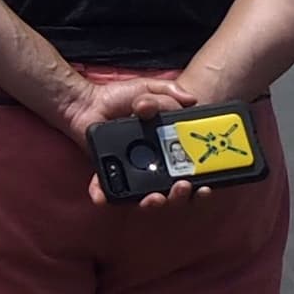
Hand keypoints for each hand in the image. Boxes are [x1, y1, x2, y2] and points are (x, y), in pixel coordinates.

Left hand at [74, 73, 198, 212]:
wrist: (87, 102)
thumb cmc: (119, 97)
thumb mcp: (147, 90)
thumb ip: (169, 92)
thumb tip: (191, 100)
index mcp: (167, 149)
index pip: (190, 172)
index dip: (201, 183)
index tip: (206, 184)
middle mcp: (152, 165)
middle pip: (172, 192)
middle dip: (180, 196)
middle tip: (181, 186)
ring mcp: (131, 172)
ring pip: (146, 197)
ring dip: (154, 203)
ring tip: (157, 198)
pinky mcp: (109, 173)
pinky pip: (108, 191)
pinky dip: (106, 197)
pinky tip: (105, 197)